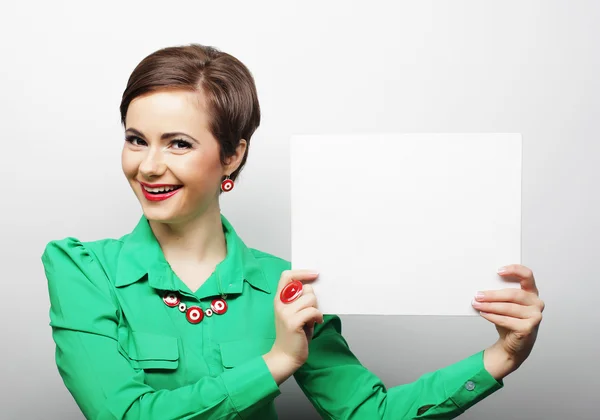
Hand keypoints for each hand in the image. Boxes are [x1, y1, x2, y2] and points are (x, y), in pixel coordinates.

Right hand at [266, 270, 322, 380]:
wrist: (286, 356)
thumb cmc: (294, 334)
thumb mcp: (294, 312)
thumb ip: (300, 299)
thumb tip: (313, 287)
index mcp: (279, 299)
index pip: (287, 276)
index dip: (302, 272)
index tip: (315, 274)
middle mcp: (280, 303)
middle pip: (305, 288)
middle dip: (313, 299)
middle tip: (311, 311)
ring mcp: (286, 313)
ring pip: (311, 299)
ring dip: (316, 309)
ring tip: (312, 319)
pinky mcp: (293, 322)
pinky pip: (313, 311)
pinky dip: (318, 316)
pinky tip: (315, 323)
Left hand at [472, 264, 544, 378]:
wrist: (513, 343)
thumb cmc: (509, 320)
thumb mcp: (504, 304)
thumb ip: (499, 295)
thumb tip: (480, 290)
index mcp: (531, 292)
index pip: (527, 275)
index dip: (514, 270)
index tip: (498, 271)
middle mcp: (536, 302)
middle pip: (513, 294)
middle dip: (493, 295)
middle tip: (478, 295)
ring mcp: (535, 316)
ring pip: (509, 307)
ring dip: (490, 306)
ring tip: (477, 304)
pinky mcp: (529, 328)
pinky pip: (507, 320)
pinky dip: (493, 317)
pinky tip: (484, 314)